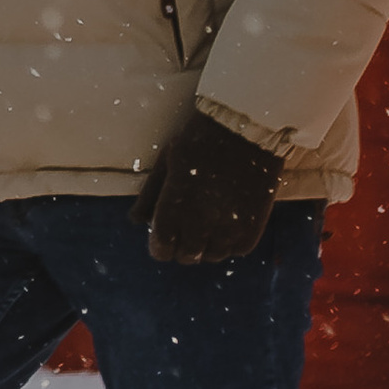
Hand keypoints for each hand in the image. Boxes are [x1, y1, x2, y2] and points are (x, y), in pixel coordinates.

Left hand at [138, 110, 281, 263]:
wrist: (247, 132)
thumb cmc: (200, 142)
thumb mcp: (167, 163)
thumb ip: (151, 196)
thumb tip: (136, 221)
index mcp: (175, 208)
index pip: (162, 249)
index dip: (160, 245)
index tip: (163, 235)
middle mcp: (201, 225)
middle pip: (186, 256)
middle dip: (181, 244)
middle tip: (185, 225)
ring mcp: (229, 230)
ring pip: (212, 256)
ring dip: (206, 244)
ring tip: (208, 220)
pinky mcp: (253, 229)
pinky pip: (237, 250)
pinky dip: (230, 241)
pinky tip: (228, 220)